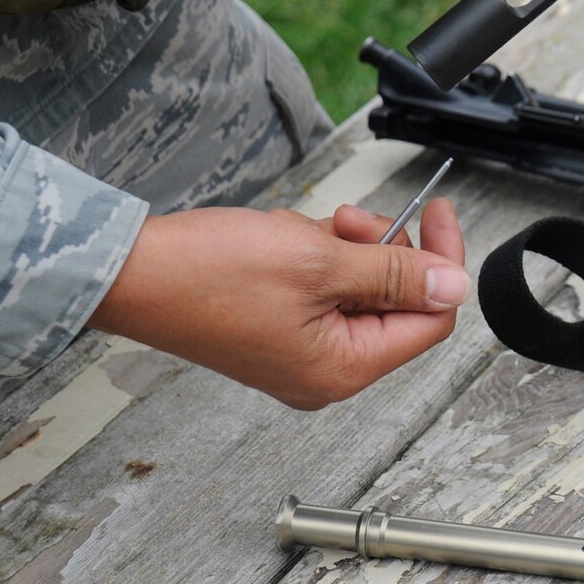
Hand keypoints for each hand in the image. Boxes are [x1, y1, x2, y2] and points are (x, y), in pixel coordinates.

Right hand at [87, 199, 467, 409]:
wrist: (131, 274)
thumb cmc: (206, 274)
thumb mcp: (317, 262)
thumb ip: (393, 275)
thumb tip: (453, 286)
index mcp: (343, 368)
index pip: (430, 319)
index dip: (439, 261)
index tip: (436, 211)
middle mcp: (325, 372)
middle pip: (394, 303)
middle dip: (376, 250)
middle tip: (346, 221)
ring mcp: (299, 353)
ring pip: (357, 288)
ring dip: (338, 248)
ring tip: (298, 233)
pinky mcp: (277, 331)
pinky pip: (321, 288)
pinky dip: (309, 255)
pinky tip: (277, 241)